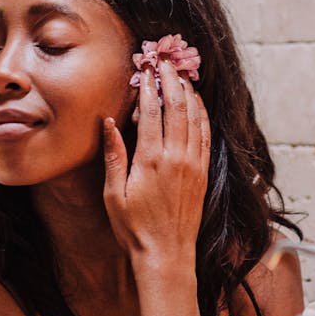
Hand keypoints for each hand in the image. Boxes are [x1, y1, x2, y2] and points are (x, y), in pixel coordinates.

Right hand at [102, 60, 210, 267]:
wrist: (166, 255)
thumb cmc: (134, 228)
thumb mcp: (114, 193)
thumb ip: (114, 155)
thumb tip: (109, 122)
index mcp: (151, 159)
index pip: (151, 111)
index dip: (149, 85)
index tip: (146, 67)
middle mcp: (176, 157)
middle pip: (177, 106)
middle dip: (172, 79)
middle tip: (166, 60)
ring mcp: (193, 164)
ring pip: (195, 117)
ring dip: (188, 92)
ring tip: (181, 74)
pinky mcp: (202, 173)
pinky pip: (205, 135)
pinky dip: (202, 114)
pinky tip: (197, 104)